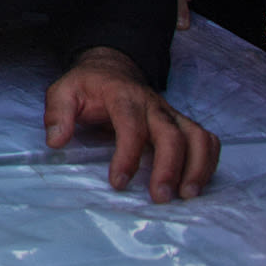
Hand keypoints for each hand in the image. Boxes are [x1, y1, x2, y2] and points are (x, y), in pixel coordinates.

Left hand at [44, 46, 218, 200]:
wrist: (111, 68)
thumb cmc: (88, 86)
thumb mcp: (63, 91)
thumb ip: (57, 114)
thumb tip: (56, 142)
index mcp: (122, 96)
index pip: (130, 125)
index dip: (127, 155)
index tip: (118, 183)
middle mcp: (153, 105)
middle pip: (170, 134)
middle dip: (169, 167)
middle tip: (160, 197)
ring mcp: (172, 114)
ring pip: (197, 137)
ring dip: (197, 167)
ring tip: (187, 195)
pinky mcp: (182, 123)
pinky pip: (207, 140)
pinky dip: (210, 161)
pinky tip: (199, 182)